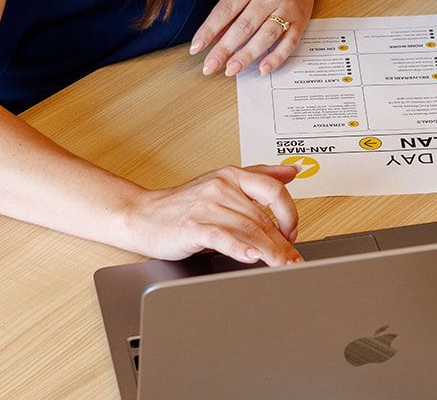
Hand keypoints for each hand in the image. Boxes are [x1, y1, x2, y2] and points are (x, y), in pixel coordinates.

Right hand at [122, 164, 303, 266]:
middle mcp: (221, 187)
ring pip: (248, 229)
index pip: (273, 189)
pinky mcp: (193, 226)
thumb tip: (292, 170)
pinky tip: (252, 258)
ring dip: (270, 252)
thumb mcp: (223, 182)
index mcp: (232, 175)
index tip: (293, 233)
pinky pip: (222, 237)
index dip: (290, 213)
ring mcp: (207, 206)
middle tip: (294, 261)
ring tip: (281, 266)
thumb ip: (259, 175)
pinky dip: (240, 248)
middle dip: (283, 243)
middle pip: (263, 217)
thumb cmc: (183, 204)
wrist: (142, 215)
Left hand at [190, 0, 325, 76]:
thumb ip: (229, 8)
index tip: (197, 47)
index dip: (209, 29)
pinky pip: (289, 42)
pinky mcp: (302, 20)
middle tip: (210, 65)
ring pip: (266, 35)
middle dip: (225, 48)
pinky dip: (276, 57)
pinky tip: (263, 69)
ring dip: (247, 55)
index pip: (226, 9)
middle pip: (245, 25)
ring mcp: (288, 8)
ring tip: (231, 69)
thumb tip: (213, 37)